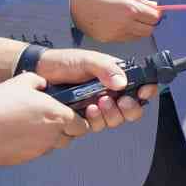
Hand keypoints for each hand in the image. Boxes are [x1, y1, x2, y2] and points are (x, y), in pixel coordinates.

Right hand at [0, 74, 90, 165]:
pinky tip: (17, 135)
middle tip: (50, 120)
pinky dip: (31, 146)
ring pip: (52, 147)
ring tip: (32, 127)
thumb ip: (40, 81)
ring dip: (48, 139)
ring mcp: (38, 150)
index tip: (68, 114)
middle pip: (69, 138)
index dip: (78, 120)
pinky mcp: (23, 159)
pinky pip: (34, 153)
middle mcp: (52, 136)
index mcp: (58, 117)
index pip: (82, 125)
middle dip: (65, 130)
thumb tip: (44, 84)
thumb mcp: (22, 81)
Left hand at [34, 48, 158, 131]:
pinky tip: (87, 110)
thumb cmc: (64, 62)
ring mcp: (99, 106)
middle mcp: (112, 93)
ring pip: (116, 120)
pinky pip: (98, 126)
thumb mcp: (88, 60)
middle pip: (133, 109)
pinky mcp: (84, 118)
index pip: (141, 86)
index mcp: (117, 77)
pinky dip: (96, 120)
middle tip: (121, 101)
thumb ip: (107, 68)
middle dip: (130, 109)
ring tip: (98, 103)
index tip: (142, 93)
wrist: (39, 73)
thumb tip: (123, 83)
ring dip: (111, 114)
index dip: (146, 91)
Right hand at [69, 0, 160, 42]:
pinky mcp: (107, 39)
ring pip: (138, 36)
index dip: (156, 14)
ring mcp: (115, 34)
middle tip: (143, 15)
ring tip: (130, 18)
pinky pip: (125, 38)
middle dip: (149, 23)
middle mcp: (124, 24)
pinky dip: (128, 33)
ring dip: (139, 28)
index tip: (153, 11)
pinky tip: (120, 23)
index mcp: (130, 9)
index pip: (155, 18)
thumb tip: (155, 6)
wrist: (72, 3)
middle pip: (149, 30)